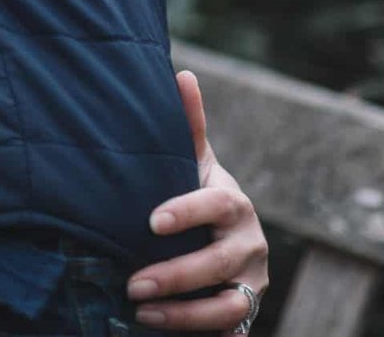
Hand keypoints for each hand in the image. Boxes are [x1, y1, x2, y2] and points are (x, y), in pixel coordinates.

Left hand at [128, 71, 269, 333]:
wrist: (228, 245)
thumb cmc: (199, 197)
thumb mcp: (193, 165)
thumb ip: (188, 126)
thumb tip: (182, 72)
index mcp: (233, 203)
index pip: (216, 206)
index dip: (188, 212)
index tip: (151, 221)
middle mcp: (250, 243)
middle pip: (220, 262)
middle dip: (175, 274)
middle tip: (132, 283)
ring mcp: (251, 282)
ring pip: (228, 304)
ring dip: (183, 312)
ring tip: (140, 311)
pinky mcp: (245, 312)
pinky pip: (228, 328)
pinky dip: (193, 328)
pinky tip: (155, 326)